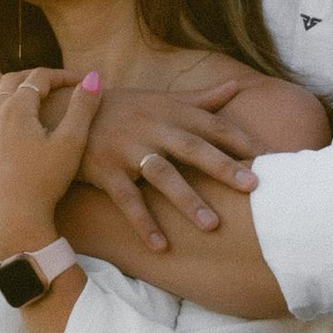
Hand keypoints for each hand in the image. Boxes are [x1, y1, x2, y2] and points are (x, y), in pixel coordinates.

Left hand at [0, 68, 100, 258]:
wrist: (14, 219)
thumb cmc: (45, 181)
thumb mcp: (72, 142)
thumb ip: (83, 107)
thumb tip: (93, 77)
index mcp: (17, 108)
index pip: (39, 77)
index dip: (62, 75)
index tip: (81, 82)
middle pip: (11, 80)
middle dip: (36, 77)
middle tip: (56, 84)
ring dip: (8, 87)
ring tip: (25, 92)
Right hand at [80, 80, 260, 250]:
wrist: (62, 110)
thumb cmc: (119, 108)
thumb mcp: (159, 98)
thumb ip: (200, 98)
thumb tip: (236, 86)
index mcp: (169, 110)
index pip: (210, 124)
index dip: (238, 139)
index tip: (269, 156)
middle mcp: (151, 127)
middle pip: (192, 148)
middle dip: (223, 167)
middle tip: (253, 187)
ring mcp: (127, 149)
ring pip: (162, 175)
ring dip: (187, 200)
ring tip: (212, 226)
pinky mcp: (104, 169)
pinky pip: (126, 199)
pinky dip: (143, 223)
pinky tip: (161, 246)